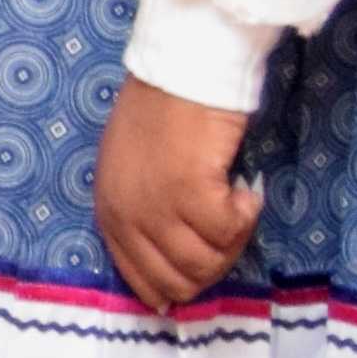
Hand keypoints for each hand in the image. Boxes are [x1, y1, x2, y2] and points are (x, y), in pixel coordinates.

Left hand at [92, 79, 264, 312]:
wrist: (178, 71)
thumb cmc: (159, 116)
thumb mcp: (133, 175)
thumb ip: (146, 218)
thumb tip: (176, 274)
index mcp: (110, 216)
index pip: (143, 283)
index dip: (182, 286)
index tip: (209, 264)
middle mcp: (127, 217)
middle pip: (181, 280)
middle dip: (216, 263)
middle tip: (230, 229)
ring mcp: (156, 206)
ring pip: (207, 262)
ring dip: (233, 240)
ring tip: (237, 206)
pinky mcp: (188, 190)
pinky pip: (228, 231)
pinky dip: (245, 215)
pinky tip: (246, 192)